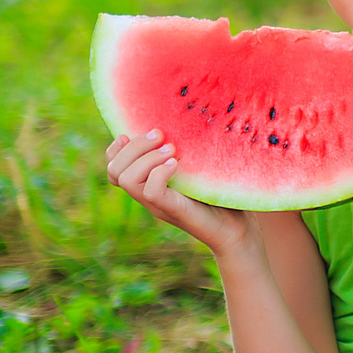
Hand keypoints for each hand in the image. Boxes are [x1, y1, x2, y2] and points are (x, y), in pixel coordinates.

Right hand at [103, 131, 253, 255]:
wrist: (238, 231)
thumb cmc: (222, 198)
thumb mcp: (199, 170)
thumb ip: (186, 152)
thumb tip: (184, 122)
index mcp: (149, 185)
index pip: (114, 169)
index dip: (115, 150)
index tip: (130, 133)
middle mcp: (148, 196)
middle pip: (115, 171)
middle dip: (133, 147)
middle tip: (161, 135)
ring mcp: (159, 205)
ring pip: (126, 180)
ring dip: (146, 157)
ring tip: (172, 150)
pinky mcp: (174, 211)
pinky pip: (151, 192)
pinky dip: (160, 173)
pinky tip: (176, 165)